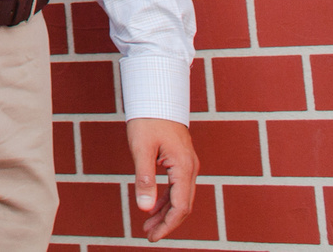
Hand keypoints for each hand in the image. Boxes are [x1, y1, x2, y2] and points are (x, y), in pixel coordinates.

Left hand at [127, 117, 198, 241]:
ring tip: (148, 226)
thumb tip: (144, 208)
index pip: (180, 207)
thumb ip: (144, 179)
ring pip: (181, 197)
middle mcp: (191, 168)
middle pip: (183, 205)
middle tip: (149, 235)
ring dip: (165, 213)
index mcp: (184, 167)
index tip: (153, 237)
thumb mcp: (141, 149)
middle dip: (167, 223)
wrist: (157, 95)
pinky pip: (177, 187)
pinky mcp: (182, 161)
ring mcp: (188, 165)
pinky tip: (153, 206)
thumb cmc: (148, 120)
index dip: (167, 225)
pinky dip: (166, 199)